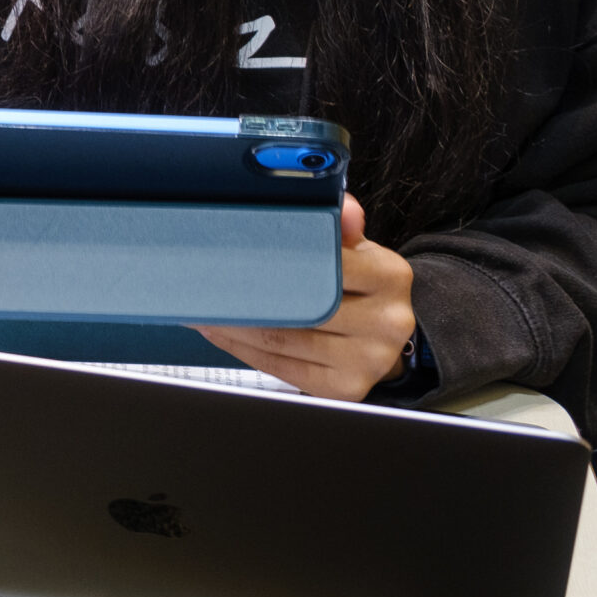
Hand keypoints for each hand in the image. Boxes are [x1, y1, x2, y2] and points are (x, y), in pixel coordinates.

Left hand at [193, 195, 414, 400]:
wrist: (389, 336)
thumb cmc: (365, 288)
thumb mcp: (359, 251)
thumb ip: (342, 228)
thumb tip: (345, 209)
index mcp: (389, 276)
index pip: (327, 264)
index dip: (277, 261)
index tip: (237, 252)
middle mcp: (386, 321)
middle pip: (302, 307)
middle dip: (247, 295)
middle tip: (209, 282)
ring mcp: (368, 360)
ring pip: (283, 341)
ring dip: (236, 325)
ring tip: (206, 308)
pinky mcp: (345, 387)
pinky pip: (283, 368)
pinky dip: (245, 350)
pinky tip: (224, 333)